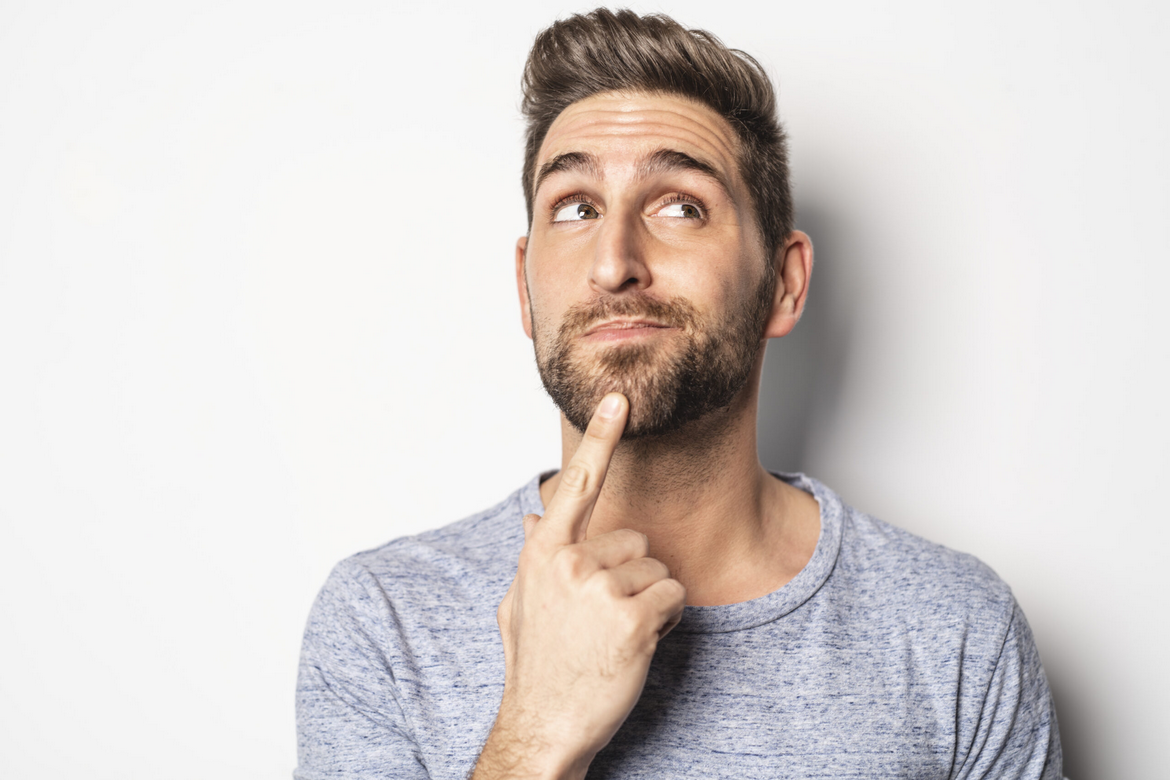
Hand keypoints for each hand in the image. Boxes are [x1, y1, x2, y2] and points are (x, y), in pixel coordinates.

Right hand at [473, 393, 685, 779]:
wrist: (544, 726)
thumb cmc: (537, 666)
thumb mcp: (519, 604)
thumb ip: (533, 555)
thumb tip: (536, 515)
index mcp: (544, 552)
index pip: (578, 484)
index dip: (600, 438)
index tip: (618, 399)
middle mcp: (569, 561)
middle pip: (635, 540)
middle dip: (631, 575)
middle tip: (603, 617)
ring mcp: (600, 589)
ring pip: (658, 570)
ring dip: (649, 603)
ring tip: (614, 635)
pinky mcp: (632, 618)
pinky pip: (674, 597)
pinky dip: (665, 622)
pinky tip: (634, 646)